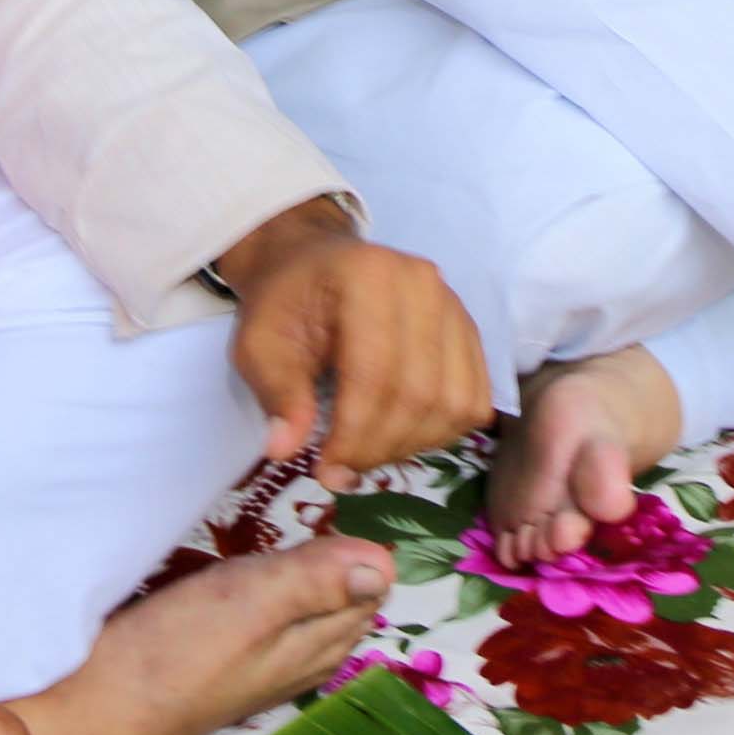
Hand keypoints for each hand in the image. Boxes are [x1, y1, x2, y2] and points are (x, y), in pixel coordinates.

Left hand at [214, 198, 488, 485]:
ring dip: (413, 445)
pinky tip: (401, 438)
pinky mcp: (469, 330)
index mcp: (368, 278)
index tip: (324, 471)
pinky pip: (475, 398)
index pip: (375, 375)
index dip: (354, 435)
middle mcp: (423, 286)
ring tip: (369, 455)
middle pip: (421, 393)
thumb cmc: (286, 304)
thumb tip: (285, 449)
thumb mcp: (258, 344)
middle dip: (381, 447)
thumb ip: (276, 393)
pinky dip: (442, 432)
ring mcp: (454, 306)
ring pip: (455, 402)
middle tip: (343, 471)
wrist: (315, 263)